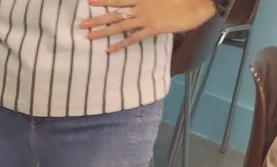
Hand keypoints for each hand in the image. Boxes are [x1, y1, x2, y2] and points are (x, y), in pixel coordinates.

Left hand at [78, 0, 214, 50]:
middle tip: (81, 24)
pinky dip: (121, 44)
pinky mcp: (153, 29)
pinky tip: (109, 50)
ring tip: (88, 36)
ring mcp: (146, 18)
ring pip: (120, 26)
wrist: (195, 5)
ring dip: (103, 32)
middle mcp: (141, 7)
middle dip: (97, 19)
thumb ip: (145, 0)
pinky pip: (133, 38)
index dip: (104, 0)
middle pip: (114, 14)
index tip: (90, 2)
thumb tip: (134, 3)